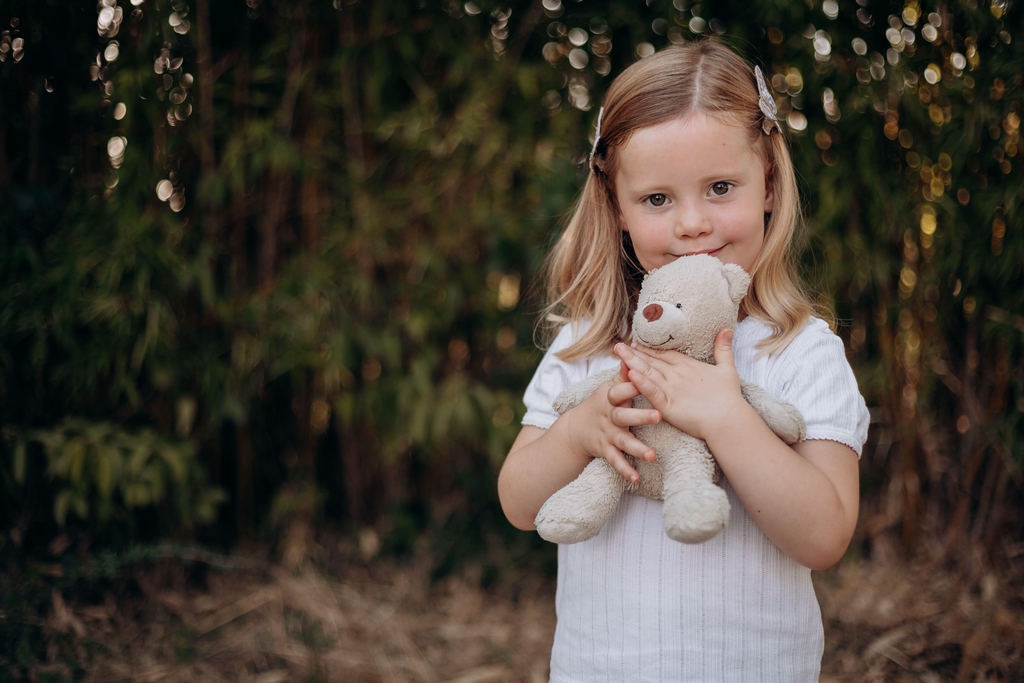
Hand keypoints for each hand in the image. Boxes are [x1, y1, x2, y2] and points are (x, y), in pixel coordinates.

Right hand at [562, 363, 660, 482]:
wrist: (577, 428)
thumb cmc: (603, 403)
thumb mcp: (609, 387)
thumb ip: (624, 373)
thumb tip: (633, 349)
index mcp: (611, 397)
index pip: (621, 390)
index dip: (632, 385)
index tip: (645, 379)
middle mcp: (609, 416)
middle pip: (623, 416)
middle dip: (640, 416)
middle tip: (658, 416)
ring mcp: (607, 435)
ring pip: (623, 442)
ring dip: (637, 449)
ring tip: (652, 456)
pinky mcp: (605, 450)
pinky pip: (616, 462)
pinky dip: (625, 470)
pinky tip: (637, 478)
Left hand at [614, 329, 745, 441]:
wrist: (728, 419)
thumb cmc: (729, 397)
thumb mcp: (728, 368)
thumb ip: (723, 348)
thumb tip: (726, 329)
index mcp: (688, 365)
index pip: (664, 353)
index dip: (649, 348)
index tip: (636, 343)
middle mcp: (677, 374)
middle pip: (652, 360)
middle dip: (635, 352)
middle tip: (619, 345)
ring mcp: (671, 389)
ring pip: (647, 372)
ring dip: (631, 362)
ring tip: (618, 353)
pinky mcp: (668, 405)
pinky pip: (651, 392)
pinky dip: (640, 383)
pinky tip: (629, 374)